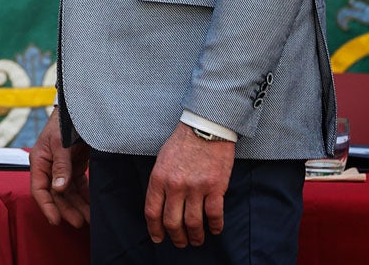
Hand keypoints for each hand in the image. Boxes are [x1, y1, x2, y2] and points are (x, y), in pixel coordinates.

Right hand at [30, 108, 90, 227]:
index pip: (39, 189)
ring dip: (78, 206)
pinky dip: (85, 196)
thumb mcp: (61, 143)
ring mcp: (63, 168)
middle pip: (56, 195)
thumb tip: (58, 189)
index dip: (47, 206)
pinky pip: (79, 186)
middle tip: (80, 223)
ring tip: (91, 219)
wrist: (80, 107)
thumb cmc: (64, 121)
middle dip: (67, 209)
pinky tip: (93, 205)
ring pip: (69, 193)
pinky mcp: (76, 166)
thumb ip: (61, 166)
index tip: (57, 221)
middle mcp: (49, 167)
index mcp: (39, 161)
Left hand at [144, 124, 234, 247]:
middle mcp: (175, 185)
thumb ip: (160, 182)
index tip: (159, 238)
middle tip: (180, 242)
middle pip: (172, 222)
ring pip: (193, 223)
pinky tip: (214, 230)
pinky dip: (214, 227)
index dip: (155, 229)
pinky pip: (214, 215)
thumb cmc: (183, 142)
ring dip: (195, 236)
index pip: (152, 212)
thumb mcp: (162, 160)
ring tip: (197, 240)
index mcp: (159, 178)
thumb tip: (160, 205)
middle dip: (176, 237)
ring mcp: (196, 187)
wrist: (205, 126)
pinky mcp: (215, 187)